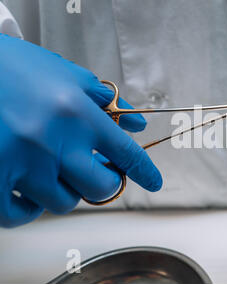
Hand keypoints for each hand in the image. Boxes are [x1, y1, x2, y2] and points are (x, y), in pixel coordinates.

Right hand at [0, 34, 161, 227]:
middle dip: (105, 183)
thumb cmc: (16, 68)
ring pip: (63, 202)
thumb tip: (138, 124)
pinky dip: (29, 209)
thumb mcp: (69, 76)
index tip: (153, 182)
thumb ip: (108, 101)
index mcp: (79, 115)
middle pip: (100, 188)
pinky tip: (29, 192)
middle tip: (96, 173)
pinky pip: (20, 214)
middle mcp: (55, 143)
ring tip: (55, 172)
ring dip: (66, 191)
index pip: (126, 153)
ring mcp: (23, 164)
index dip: (145, 172)